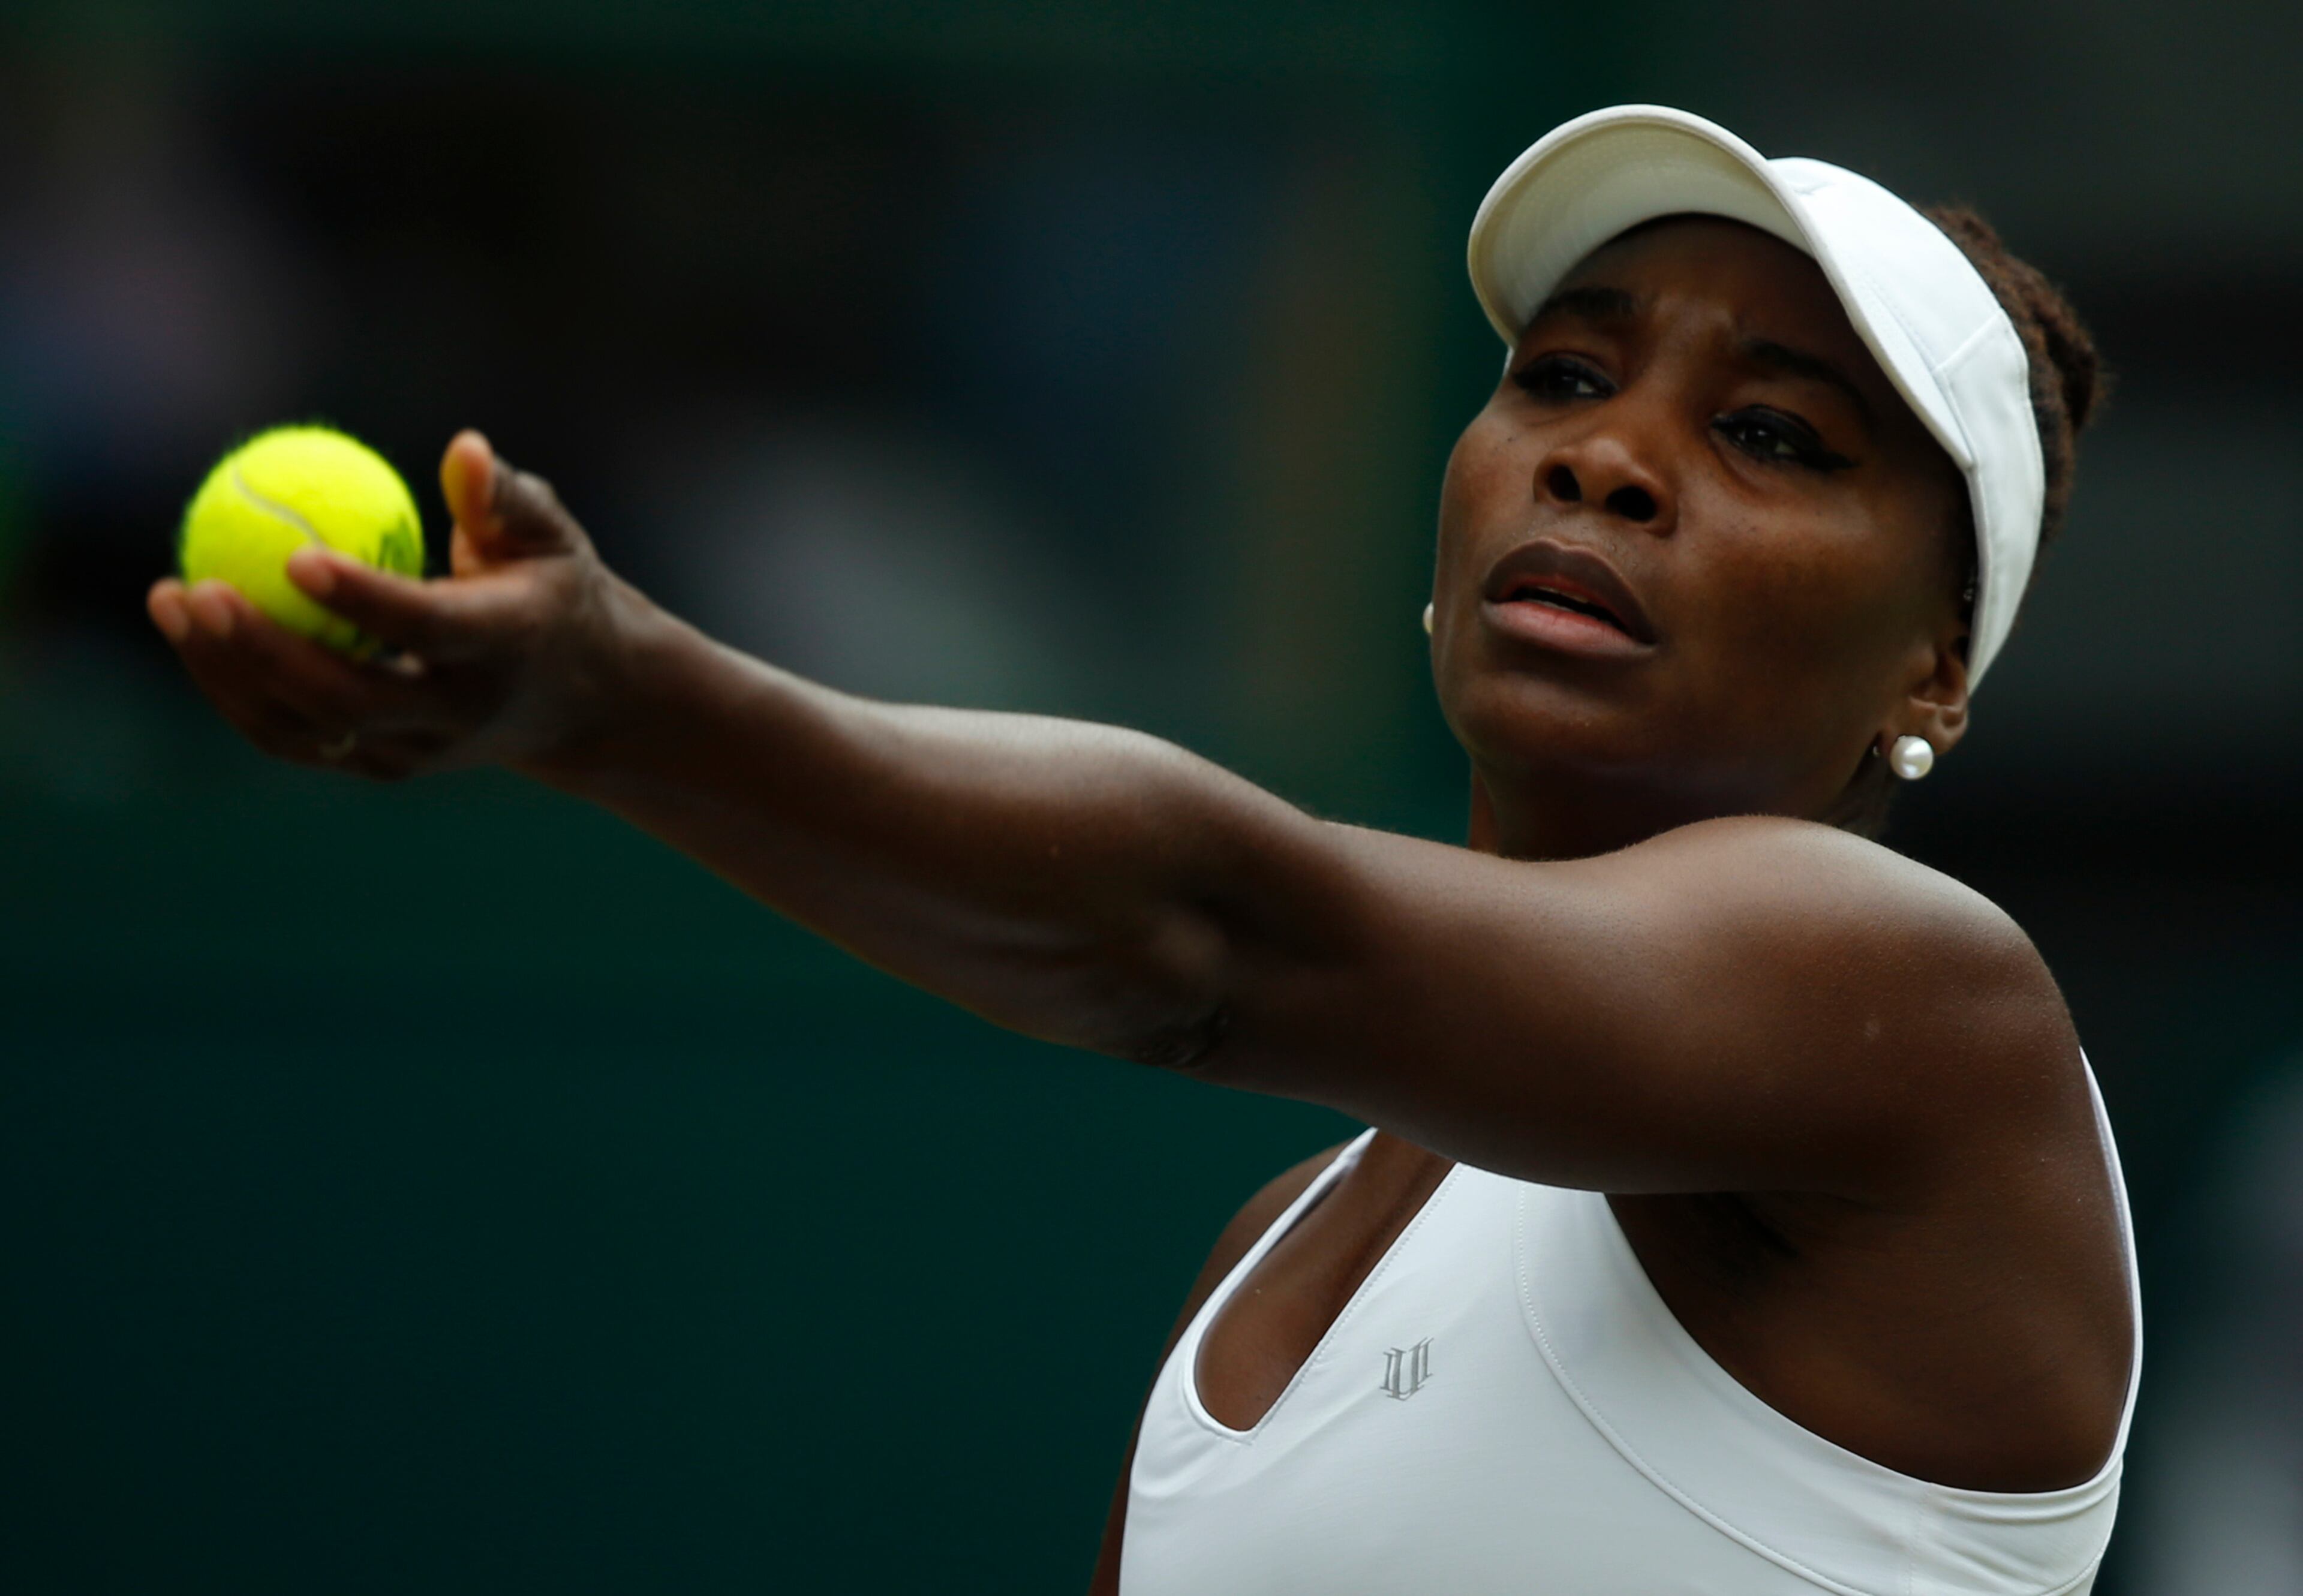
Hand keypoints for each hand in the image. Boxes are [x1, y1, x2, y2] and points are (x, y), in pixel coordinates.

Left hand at [147, 430, 639, 780]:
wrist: (580, 701)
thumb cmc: (555, 591)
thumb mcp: (549, 537)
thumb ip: (504, 498)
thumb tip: (464, 447)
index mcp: (505, 647)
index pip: (427, 629)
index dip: (362, 600)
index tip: (296, 558)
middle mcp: (460, 712)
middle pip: (349, 698)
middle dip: (263, 649)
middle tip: (196, 587)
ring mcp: (418, 750)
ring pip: (307, 727)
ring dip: (227, 672)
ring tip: (170, 601)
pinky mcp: (384, 766)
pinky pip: (296, 737)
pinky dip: (237, 692)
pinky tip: (196, 636)